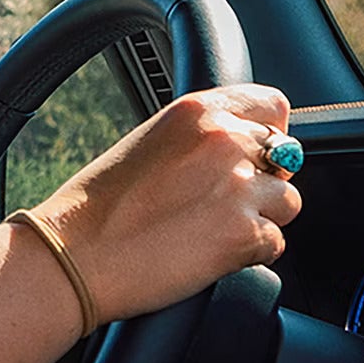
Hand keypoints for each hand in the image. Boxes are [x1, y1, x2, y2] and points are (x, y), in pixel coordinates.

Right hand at [27, 84, 302, 325]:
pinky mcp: (244, 234)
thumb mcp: (153, 143)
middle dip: (263, 182)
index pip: (273, 106)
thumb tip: (249, 151)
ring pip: (288, 202)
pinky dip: (252, 253)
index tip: (258, 155)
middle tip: (221, 204)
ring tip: (215, 230)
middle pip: (285, 158)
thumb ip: (204, 139)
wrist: (76, 256)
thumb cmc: (100, 208)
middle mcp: (225, 141)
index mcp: (200, 111)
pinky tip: (211, 253)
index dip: (270, 134)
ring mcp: (238, 188)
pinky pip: (276, 243)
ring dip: (262, 219)